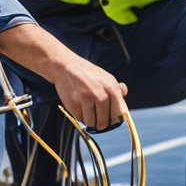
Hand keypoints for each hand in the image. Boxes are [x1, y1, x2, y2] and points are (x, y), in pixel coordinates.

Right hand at [0, 22, 128, 127]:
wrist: (60, 63)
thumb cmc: (82, 71)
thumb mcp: (102, 75)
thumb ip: (114, 86)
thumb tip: (124, 92)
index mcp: (111, 85)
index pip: (121, 112)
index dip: (116, 119)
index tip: (110, 120)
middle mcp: (103, 91)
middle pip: (108, 120)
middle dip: (102, 121)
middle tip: (94, 115)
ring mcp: (90, 98)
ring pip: (94, 122)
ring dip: (89, 120)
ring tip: (83, 108)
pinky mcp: (75, 102)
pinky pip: (81, 119)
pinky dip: (78, 117)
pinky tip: (75, 105)